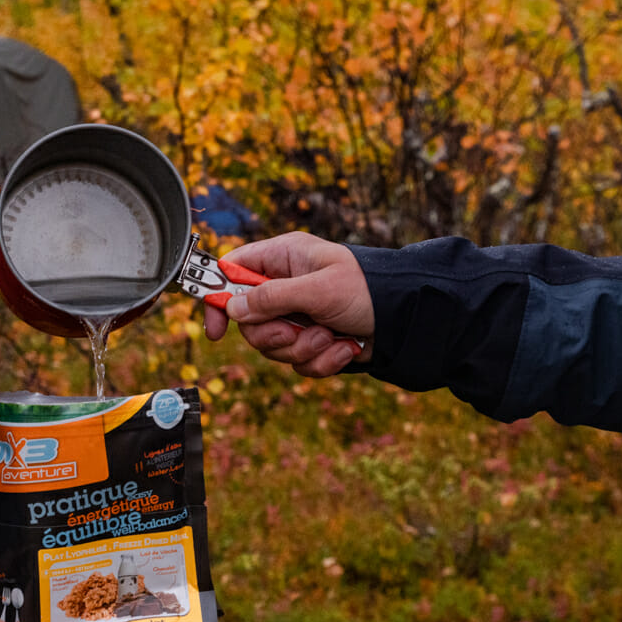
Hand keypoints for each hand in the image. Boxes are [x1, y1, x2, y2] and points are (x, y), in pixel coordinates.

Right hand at [201, 232, 373, 377]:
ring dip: (303, 348)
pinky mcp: (312, 342)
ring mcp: (298, 316)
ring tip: (330, 336)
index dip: (219, 298)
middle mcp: (286, 287)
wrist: (405, 320)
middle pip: (249, 321)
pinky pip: (299, 362)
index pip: (233, 273)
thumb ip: (272, 297)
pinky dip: (322, 360)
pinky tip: (344, 347)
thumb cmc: (367, 290)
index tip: (216, 329)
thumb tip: (234, 309)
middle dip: (274, 335)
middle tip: (296, 331)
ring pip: (274, 346)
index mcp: (283, 259)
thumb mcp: (317, 289)